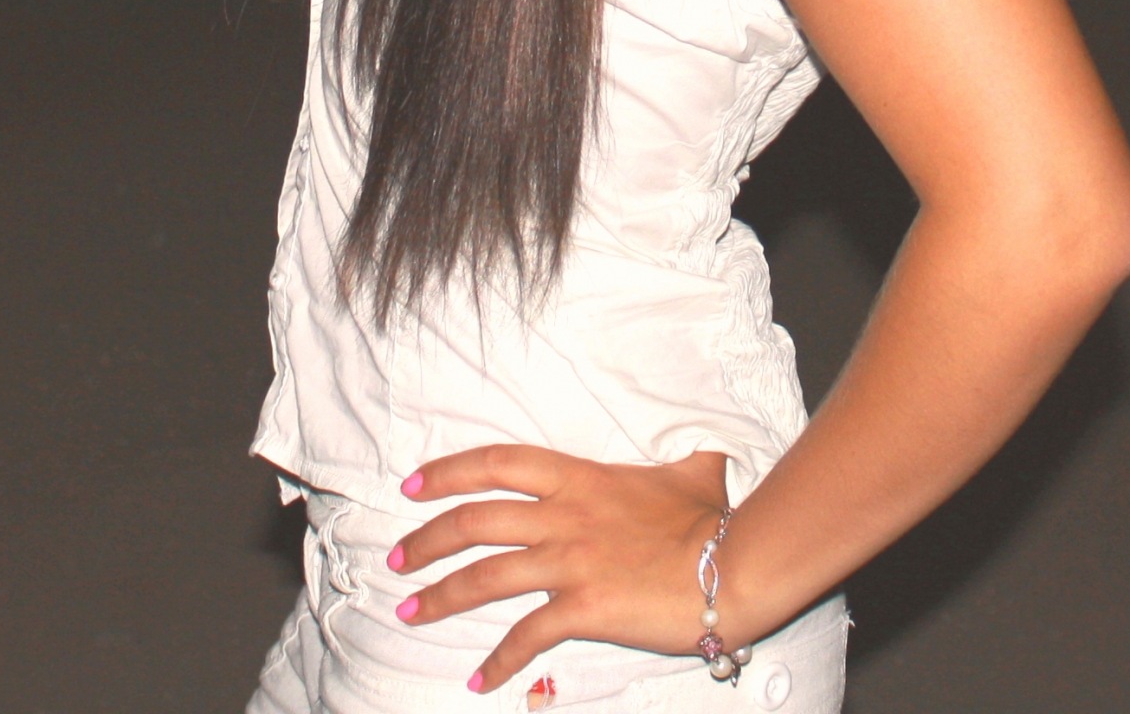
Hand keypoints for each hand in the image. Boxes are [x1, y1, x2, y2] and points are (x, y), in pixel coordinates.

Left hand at [389, 444, 728, 694]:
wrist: (732, 564)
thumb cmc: (711, 518)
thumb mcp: (688, 470)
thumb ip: (676, 457)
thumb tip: (700, 450)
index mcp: (578, 477)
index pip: (496, 464)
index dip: (448, 472)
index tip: (412, 486)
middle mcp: (563, 516)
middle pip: (474, 520)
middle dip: (427, 539)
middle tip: (396, 558)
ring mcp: (569, 563)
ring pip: (485, 577)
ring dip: (441, 596)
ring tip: (409, 611)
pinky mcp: (583, 609)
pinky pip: (527, 636)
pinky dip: (498, 660)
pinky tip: (478, 679)